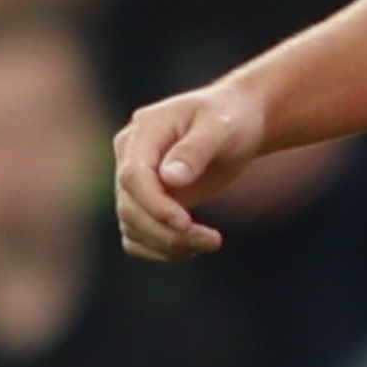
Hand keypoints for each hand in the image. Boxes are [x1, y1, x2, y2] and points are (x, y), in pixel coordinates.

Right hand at [113, 77, 273, 259]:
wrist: (237, 122)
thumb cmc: (231, 118)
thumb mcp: (221, 127)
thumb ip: (195, 150)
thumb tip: (170, 179)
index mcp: (143, 131)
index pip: (133, 176)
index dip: (155, 205)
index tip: (186, 224)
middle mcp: (129, 156)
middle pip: (129, 207)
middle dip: (167, 232)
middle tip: (212, 241)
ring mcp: (134, 180)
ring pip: (131, 226)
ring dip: (167, 244)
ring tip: (210, 242)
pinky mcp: (144, 201)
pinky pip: (136, 236)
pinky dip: (160, 248)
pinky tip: (193, 247)